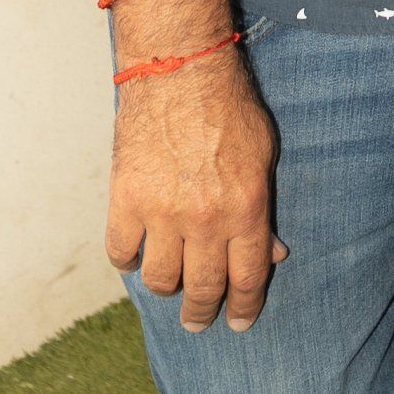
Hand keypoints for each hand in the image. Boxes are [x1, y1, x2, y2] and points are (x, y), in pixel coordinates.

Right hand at [104, 46, 288, 332]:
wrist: (179, 70)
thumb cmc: (228, 108)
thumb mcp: (264, 157)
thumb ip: (264, 209)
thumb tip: (273, 253)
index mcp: (246, 209)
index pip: (246, 278)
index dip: (242, 308)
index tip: (237, 324)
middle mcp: (205, 219)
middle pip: (203, 287)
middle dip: (202, 312)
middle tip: (197, 322)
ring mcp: (162, 212)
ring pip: (159, 278)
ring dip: (165, 287)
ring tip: (168, 285)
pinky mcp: (125, 199)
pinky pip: (121, 251)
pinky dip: (128, 260)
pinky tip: (135, 256)